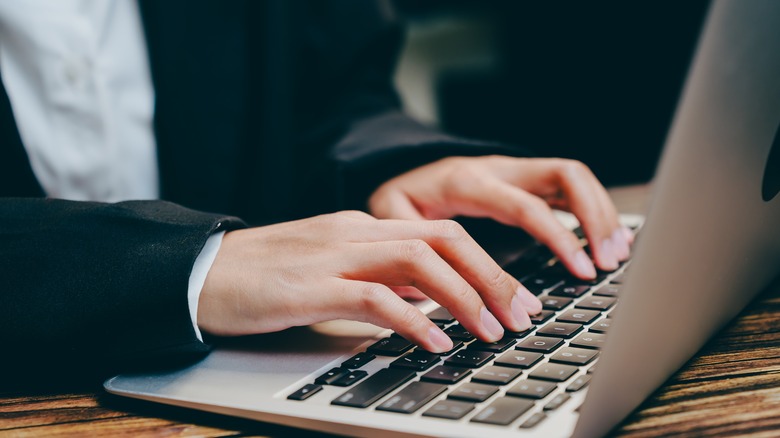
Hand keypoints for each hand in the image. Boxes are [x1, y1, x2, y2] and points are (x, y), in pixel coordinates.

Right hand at [198, 211, 541, 351]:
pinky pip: (374, 298)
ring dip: (465, 297)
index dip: (488, 264)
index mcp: (363, 226)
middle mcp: (355, 232)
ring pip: (418, 262)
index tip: (517, 299)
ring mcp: (333, 255)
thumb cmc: (264, 276)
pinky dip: (412, 320)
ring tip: (493, 330)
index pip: (442, 233)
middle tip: (523, 316)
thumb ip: (378, 277)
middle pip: (443, 239)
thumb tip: (425, 299)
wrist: (198, 271)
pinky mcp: (309, 286)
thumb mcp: (331, 269)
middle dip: (493, 276)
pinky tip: (435, 342)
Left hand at [368, 156, 632, 277]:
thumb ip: (406, 236)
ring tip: (617, 253)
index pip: (527, 205)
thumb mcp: (389, 213)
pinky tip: (605, 238)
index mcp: (470, 181)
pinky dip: (592, 209)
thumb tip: (429, 278)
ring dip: (601, 211)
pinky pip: (567, 186)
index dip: (559, 236)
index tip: (580, 269)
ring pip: (574, 176)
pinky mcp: (524, 179)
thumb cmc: (400, 195)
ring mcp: (515, 170)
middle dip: (595, 217)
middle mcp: (499, 169)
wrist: (402, 166)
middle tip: (609, 261)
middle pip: (565, 174)